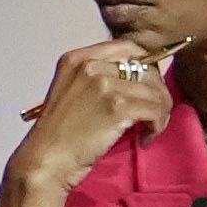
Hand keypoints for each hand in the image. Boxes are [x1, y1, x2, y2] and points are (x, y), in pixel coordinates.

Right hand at [0, 39, 165, 206]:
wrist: (46, 158)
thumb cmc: (60, 131)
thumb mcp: (73, 90)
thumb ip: (100, 77)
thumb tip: (143, 76)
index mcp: (78, 58)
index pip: (130, 47)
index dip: (147, 66)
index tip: (147, 88)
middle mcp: (90, 65)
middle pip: (148, 68)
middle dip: (158, 92)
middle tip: (153, 114)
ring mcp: (103, 84)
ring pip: (156, 91)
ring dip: (161, 112)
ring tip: (150, 129)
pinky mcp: (117, 106)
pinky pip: (156, 110)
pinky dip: (158, 126)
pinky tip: (146, 137)